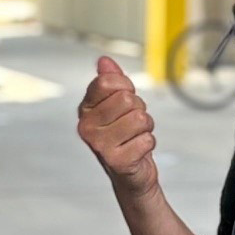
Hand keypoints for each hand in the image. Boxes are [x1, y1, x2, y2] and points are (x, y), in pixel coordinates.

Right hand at [76, 56, 160, 199]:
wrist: (130, 173)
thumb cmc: (124, 136)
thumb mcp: (116, 105)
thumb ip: (111, 80)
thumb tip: (104, 61)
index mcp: (85, 109)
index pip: (107, 81)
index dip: (125, 86)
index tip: (124, 99)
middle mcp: (87, 127)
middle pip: (126, 99)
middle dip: (138, 109)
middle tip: (131, 123)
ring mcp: (100, 145)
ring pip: (139, 119)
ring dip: (145, 127)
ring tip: (135, 136)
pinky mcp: (116, 161)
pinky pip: (146, 140)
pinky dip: (148, 144)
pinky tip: (137, 150)